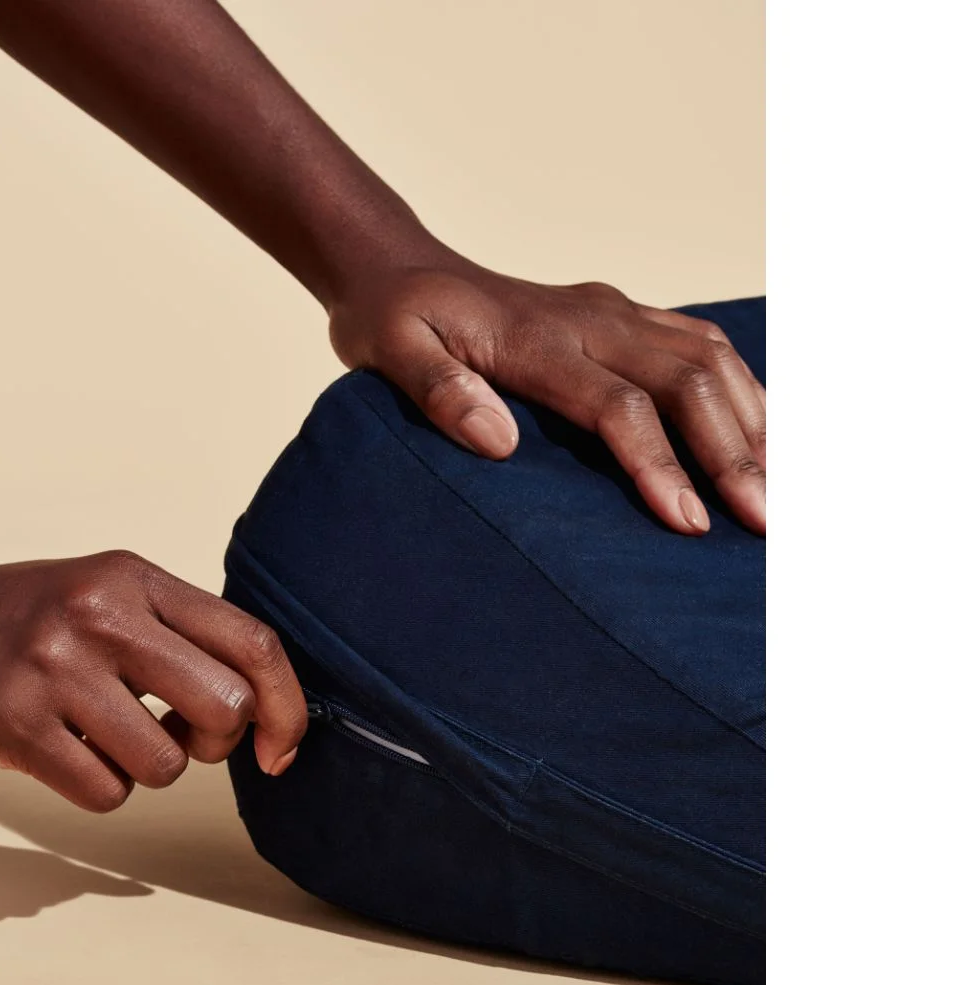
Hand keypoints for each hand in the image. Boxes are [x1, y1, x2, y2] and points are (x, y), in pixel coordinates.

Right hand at [0, 551, 306, 811]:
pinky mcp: (17, 725)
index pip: (252, 642)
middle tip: (184, 738)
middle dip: (218, 743)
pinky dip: (100, 788)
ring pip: (166, 764)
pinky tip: (69, 752)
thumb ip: (185, 636)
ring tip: (107, 736)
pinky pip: (108, 793)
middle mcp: (101, 615)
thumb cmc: (35, 622)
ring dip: (148, 767)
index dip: (287, 705)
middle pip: (225, 706)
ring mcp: (56, 669)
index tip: (282, 748)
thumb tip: (266, 709)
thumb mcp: (111, 597)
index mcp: (136, 579)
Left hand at [329, 256, 765, 535]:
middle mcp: (592, 318)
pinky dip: (742, 391)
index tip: (689, 525)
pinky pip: (701, 347)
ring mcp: (614, 311)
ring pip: (710, 359)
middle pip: (687, 381)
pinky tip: (762, 434)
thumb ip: (438, 392)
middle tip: (766, 527)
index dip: (660, 464)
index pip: (619, 405)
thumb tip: (498, 442)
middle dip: (734, 455)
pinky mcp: (623, 315)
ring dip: (754, 423)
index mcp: (539, 338)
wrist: (402, 269)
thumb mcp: (390, 352)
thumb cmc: (393, 321)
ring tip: (781, 492)